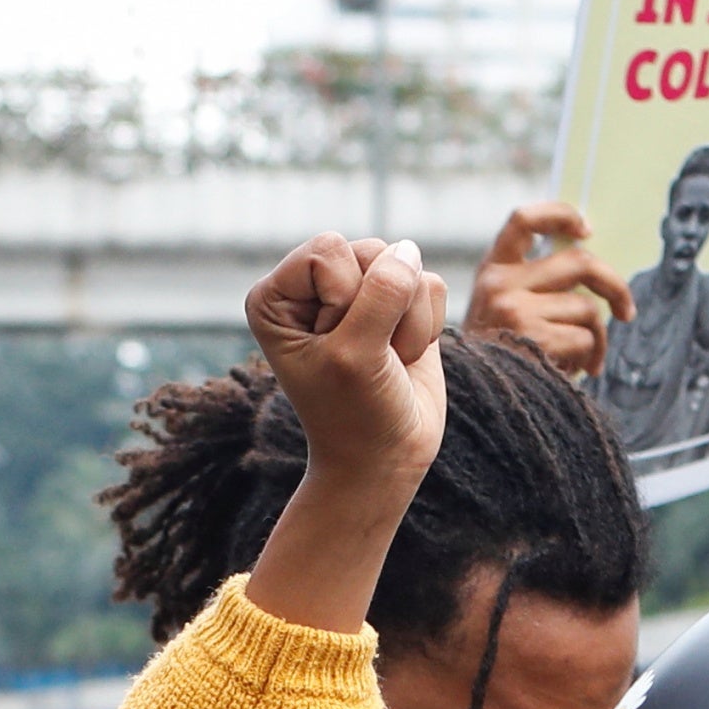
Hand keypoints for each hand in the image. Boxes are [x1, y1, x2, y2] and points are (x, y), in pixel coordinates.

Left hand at [243, 232, 447, 505]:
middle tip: (365, 358)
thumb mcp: (356, 355)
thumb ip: (382, 293)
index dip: (344, 299)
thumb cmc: (354, 414)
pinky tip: (404, 357)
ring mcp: (360, 292)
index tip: (334, 347)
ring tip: (385, 361)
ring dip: (406, 323)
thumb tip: (409, 249)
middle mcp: (315, 286)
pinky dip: (426, 327)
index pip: (328, 249)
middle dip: (381, 311)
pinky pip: (431, 285)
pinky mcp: (400, 304)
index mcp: (277, 294)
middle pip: (371, 252)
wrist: (384, 459)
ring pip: (406, 265)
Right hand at [464, 202, 633, 377]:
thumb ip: (534, 286)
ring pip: (586, 308)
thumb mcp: (500, 311)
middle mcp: (499, 284)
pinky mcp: (530, 338)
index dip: (561, 216)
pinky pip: (584, 338)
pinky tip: (573, 371)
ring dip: (599, 337)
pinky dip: (588, 357)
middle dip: (614, 286)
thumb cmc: (498, 359)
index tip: (587, 231)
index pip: (524, 220)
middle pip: (579, 262)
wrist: (473, 403)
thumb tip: (595, 277)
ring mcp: (513, 310)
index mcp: (492, 270)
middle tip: (626, 311)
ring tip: (588, 360)